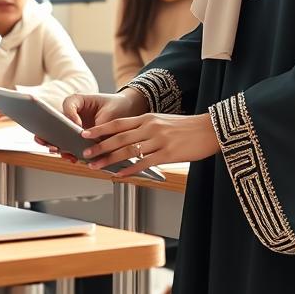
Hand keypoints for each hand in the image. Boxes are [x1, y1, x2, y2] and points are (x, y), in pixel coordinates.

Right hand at [37, 90, 148, 161]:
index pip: (68, 105)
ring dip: (60, 145)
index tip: (76, 125)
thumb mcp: (110, 115)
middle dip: (52, 134)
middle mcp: (74, 114)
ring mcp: (75, 126)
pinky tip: (72, 158)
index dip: (70, 115)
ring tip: (61, 152)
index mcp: (79, 101)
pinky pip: (70, 145)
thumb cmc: (118, 107)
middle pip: (58, 122)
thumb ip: (99, 128)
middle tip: (52, 143)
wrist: (128, 111)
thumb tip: (92, 144)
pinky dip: (70, 152)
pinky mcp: (79, 138)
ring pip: (61, 136)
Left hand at [81, 112, 218, 177]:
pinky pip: (144, 163)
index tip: (85, 134)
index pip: (118, 123)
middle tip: (85, 154)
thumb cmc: (186, 127)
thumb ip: (145, 128)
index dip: (100, 129)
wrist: (209, 130)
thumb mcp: (162, 121)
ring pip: (128, 151)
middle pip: (119, 138)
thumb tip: (127, 139)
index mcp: (147, 117)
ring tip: (96, 166)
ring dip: (109, 160)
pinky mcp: (168, 154)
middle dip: (99, 146)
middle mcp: (150, 127)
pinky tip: (119, 175)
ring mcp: (158, 140)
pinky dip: (130, 170)